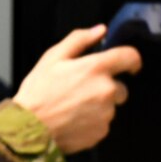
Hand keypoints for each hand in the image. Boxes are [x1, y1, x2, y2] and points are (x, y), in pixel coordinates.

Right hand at [13, 25, 141, 152]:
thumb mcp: (52, 58)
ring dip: (97, 104)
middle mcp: (107, 90)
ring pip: (110, 105)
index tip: (127, 64)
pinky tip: (73, 118)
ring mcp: (106, 112)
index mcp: (96, 68)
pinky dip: (92, 120)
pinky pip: (103, 122)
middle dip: (105, 86)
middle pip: (120, 86)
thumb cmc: (38, 92)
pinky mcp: (102, 131)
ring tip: (72, 106)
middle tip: (79, 90)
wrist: (29, 127)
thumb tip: (99, 30)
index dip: (131, 59)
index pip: (130, 57)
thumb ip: (78, 40)